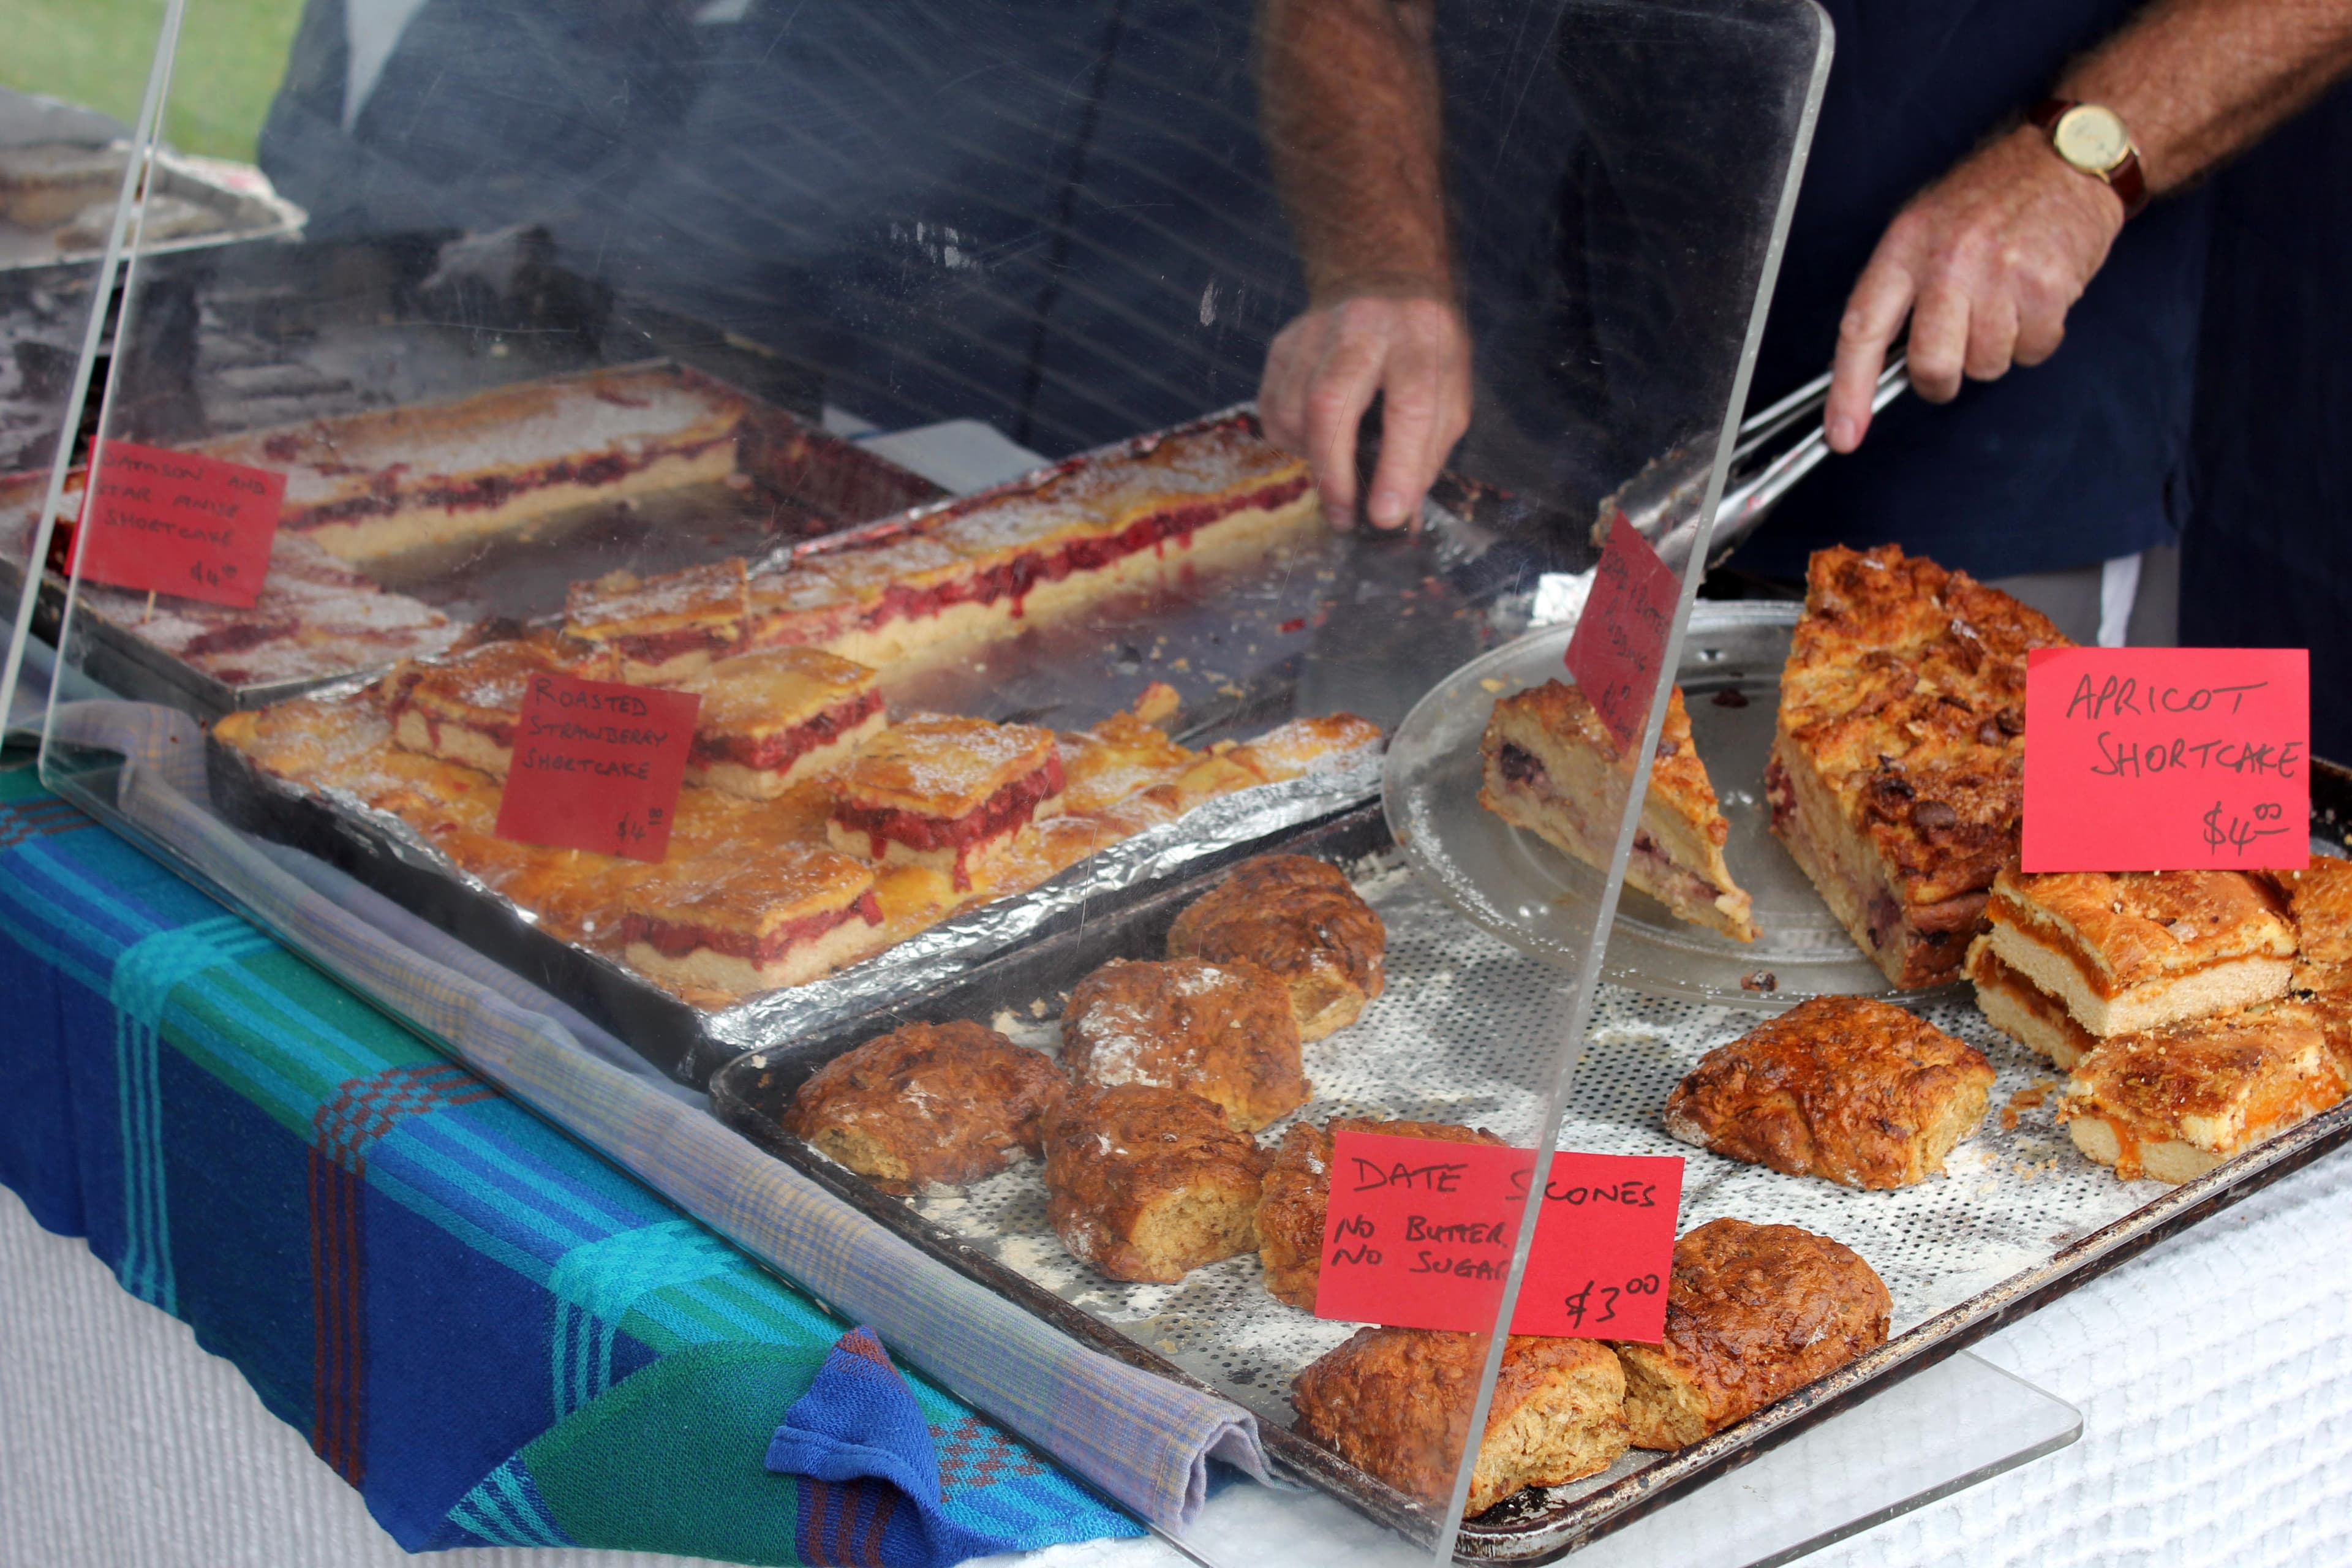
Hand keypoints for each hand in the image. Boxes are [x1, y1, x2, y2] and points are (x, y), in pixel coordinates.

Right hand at [1257, 289, 1470, 529]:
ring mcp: (1315, 331)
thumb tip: (1398, 518)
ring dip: (1311, 458)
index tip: (1386, 516)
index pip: (1409, 406)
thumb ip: (1427, 454)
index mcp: (1419, 338)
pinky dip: (1290, 439)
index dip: (1397, 467)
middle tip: (1343, 515)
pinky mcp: (1283, 343)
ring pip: (1293, 409)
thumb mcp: (1450, 395)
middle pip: (1330, 401)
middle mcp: (1364, 327)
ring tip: (1336, 472)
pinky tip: (1315, 439)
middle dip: (1334, 470)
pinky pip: (1272, 407)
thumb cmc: (1423, 352)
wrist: (1385, 282)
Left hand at [1825, 125, 2126, 451]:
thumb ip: (1900, 291)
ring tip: (2003, 302)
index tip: (1842, 434)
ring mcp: (2000, 275)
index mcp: (1905, 247)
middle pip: (1931, 365)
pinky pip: (2032, 352)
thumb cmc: (1990, 196)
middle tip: (1954, 354)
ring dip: (1994, 349)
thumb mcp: (1925, 227)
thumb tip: (1875, 367)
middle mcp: (1948, 262)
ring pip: (1985, 365)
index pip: (1862, 329)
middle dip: (1940, 379)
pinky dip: (2035, 339)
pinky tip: (2034, 299)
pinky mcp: (2047, 287)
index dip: (1848, 391)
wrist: (2066, 156)